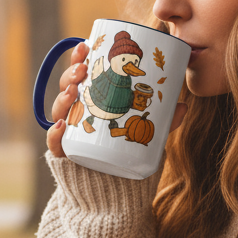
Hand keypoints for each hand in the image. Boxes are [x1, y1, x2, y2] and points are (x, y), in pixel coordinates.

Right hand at [46, 40, 187, 156]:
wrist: (114, 191)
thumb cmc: (127, 155)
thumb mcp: (145, 133)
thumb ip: (162, 122)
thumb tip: (183, 106)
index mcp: (92, 102)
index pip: (81, 76)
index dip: (78, 58)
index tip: (85, 45)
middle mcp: (76, 115)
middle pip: (67, 88)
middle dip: (70, 74)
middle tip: (83, 68)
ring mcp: (68, 134)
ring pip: (59, 111)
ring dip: (62, 98)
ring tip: (73, 91)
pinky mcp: (64, 155)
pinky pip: (55, 143)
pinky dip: (55, 134)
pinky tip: (63, 125)